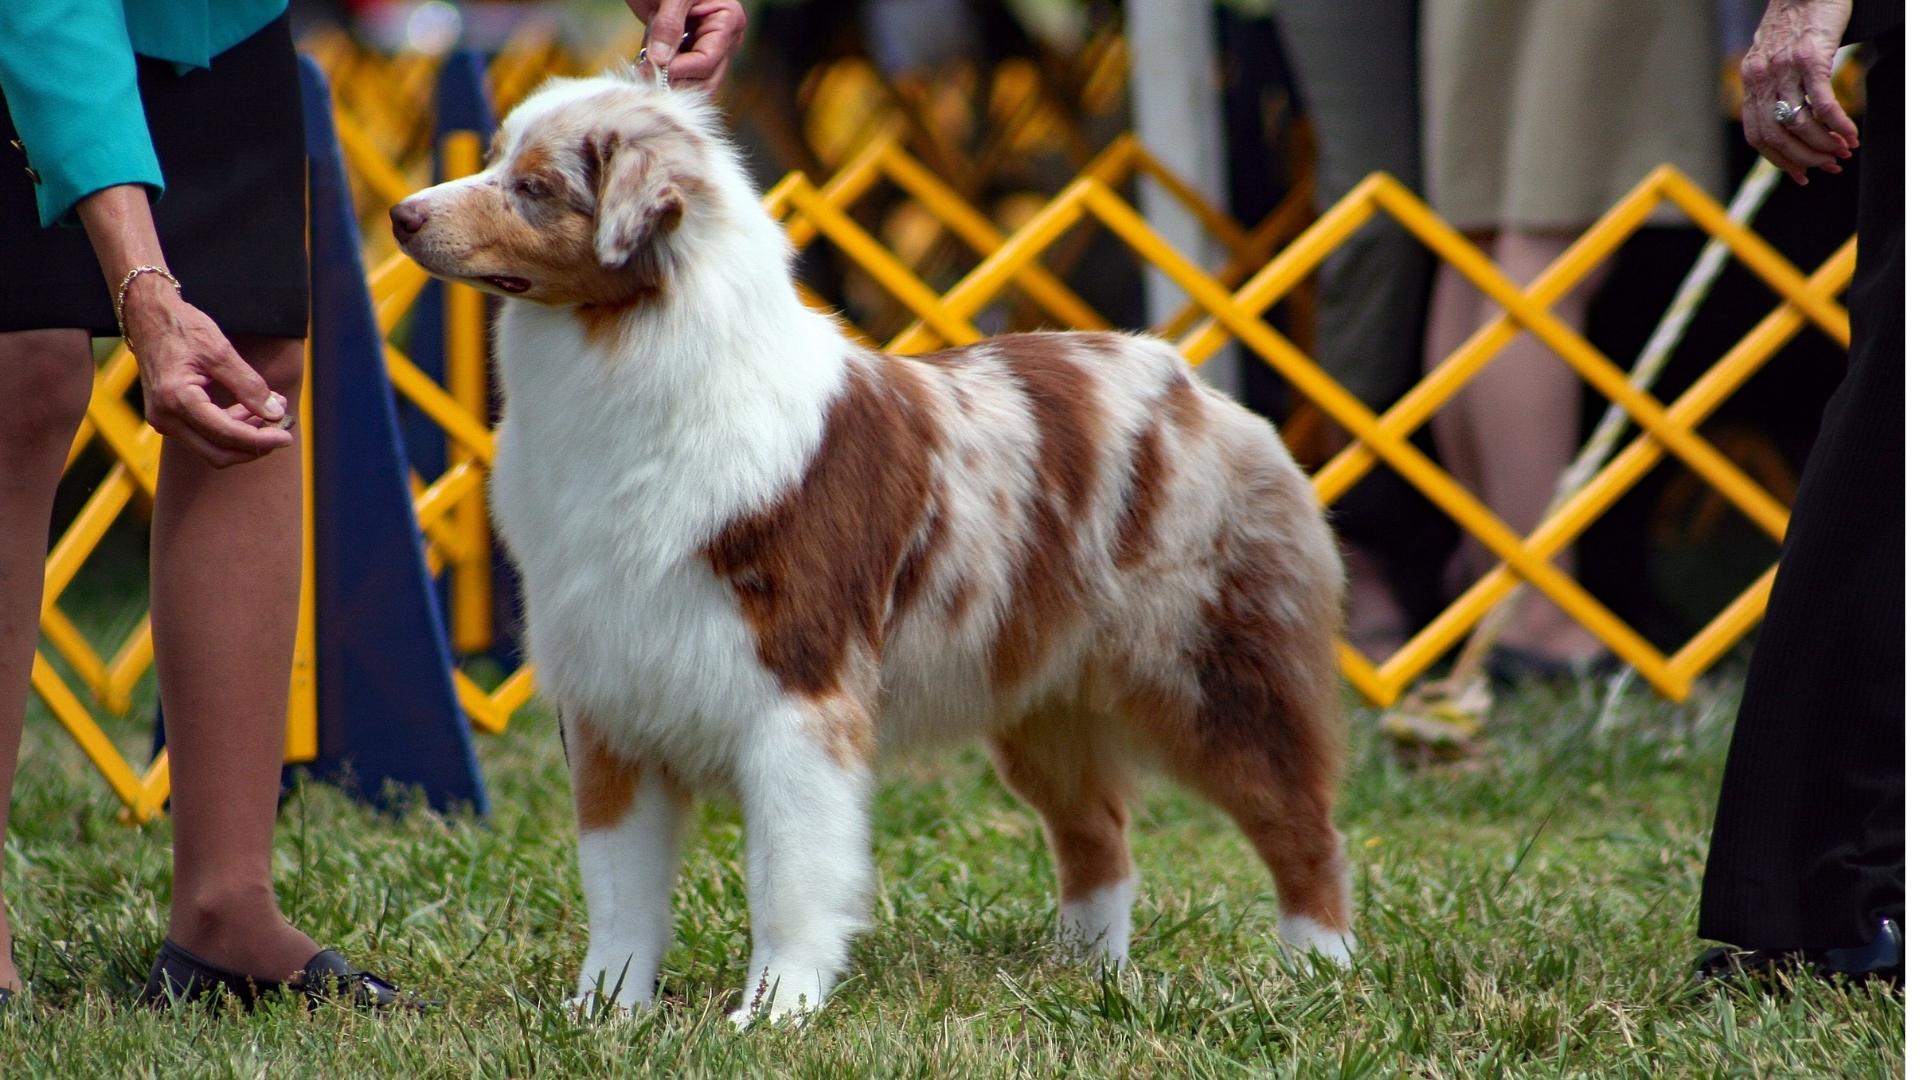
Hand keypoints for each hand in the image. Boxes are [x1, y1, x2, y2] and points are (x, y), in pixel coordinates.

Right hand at [122, 275, 292, 467]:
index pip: (226, 434)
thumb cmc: (182, 328)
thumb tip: (275, 413)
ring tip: (274, 409)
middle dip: (254, 445)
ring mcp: (164, 420)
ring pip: (213, 447)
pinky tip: (252, 409)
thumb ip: (249, 385)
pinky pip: (205, 435)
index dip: (260, 440)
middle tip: (282, 427)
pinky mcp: (169, 418)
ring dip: (245, 435)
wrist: (148, 317)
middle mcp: (165, 417)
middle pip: (218, 453)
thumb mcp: (220, 352)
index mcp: (177, 399)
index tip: (287, 437)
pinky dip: (231, 428)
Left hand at [626, 0, 746, 91]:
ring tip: (646, 64)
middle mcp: (726, 40)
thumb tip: (661, 61)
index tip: (650, 68)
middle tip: (646, 74)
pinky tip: (649, 62)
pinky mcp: (694, 54)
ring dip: (670, 81)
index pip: (707, 61)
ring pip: (696, 84)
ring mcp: (712, 49)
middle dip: (676, 81)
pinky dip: (664, 75)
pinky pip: (683, 77)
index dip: (679, 70)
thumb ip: (667, 26)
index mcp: (729, 20)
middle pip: (706, 81)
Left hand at [1740, 0, 1858, 184]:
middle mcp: (1763, 78)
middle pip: (1777, 135)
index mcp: (1752, 82)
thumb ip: (1775, 86)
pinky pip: (1822, 102)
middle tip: (1830, 165)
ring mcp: (1785, 68)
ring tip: (1844, 151)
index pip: (1758, 136)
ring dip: (1823, 144)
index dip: (1779, 160)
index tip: (1801, 174)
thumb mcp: (1774, 57)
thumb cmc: (1797, 22)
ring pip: (1799, 123)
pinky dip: (1837, 124)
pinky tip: (1850, 134)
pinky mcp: (1811, 58)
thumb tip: (1790, 122)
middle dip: (1805, 158)